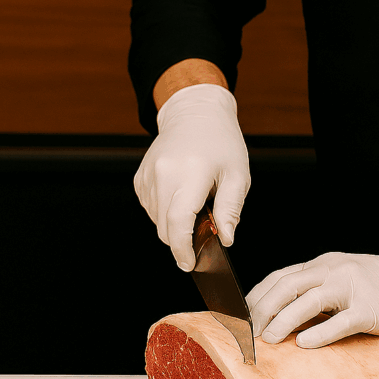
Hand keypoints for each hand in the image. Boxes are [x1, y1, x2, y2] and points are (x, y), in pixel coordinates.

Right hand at [133, 83, 249, 270]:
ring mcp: (148, 176)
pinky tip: (180, 195)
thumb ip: (230, 210)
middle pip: (165, 228)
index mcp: (191, 173)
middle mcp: (163, 174)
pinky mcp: (140, 178)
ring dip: (175, 224)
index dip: (183, 249)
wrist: (195, 113)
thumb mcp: (238, 175)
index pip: (178, 222)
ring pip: (157, 220)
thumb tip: (225, 239)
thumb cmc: (221, 143)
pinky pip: (150, 208)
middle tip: (203, 234)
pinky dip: (165, 211)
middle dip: (182, 241)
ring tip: (195, 202)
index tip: (190, 264)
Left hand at [245, 228, 378, 346]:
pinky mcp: (372, 309)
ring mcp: (353, 288)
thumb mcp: (347, 281)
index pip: (279, 277)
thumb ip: (320, 295)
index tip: (237, 317)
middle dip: (260, 308)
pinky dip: (319, 333)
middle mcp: (334, 271)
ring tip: (266, 339)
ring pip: (308, 300)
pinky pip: (341, 321)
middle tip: (243, 331)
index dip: (255, 296)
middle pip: (286, 285)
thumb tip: (287, 321)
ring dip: (282, 319)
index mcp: (325, 265)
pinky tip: (304, 345)